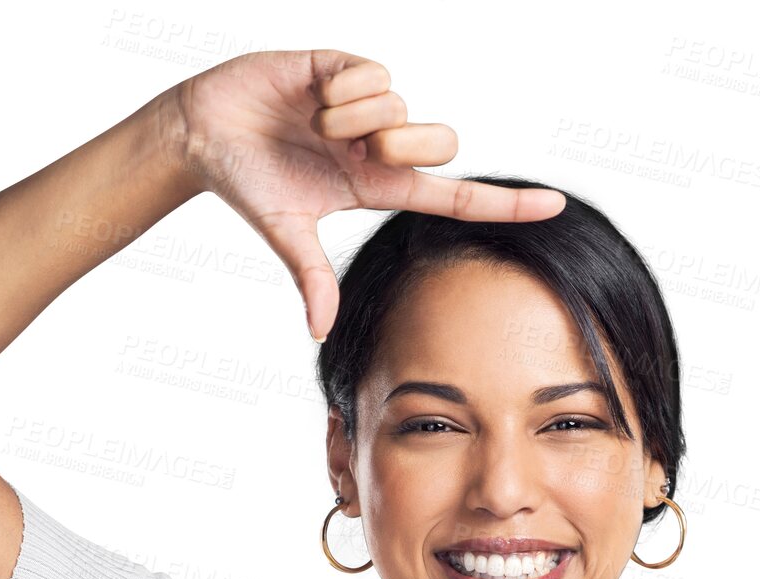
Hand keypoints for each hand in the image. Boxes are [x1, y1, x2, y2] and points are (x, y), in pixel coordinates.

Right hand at [166, 48, 566, 340]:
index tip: (557, 204)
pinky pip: (373, 74)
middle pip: (442, 143)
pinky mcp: (344, 67)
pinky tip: (311, 93)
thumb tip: (320, 330)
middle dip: (404, 146)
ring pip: (403, 107)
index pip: (457, 197)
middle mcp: (382, 146)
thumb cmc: (248, 183)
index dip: (505, 202)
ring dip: (355, 120)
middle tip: (358, 150)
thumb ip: (309, 276)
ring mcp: (368, 107)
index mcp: (379, 186)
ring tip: (315, 123)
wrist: (202, 134)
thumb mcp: (285, 232)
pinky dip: (340, 88)